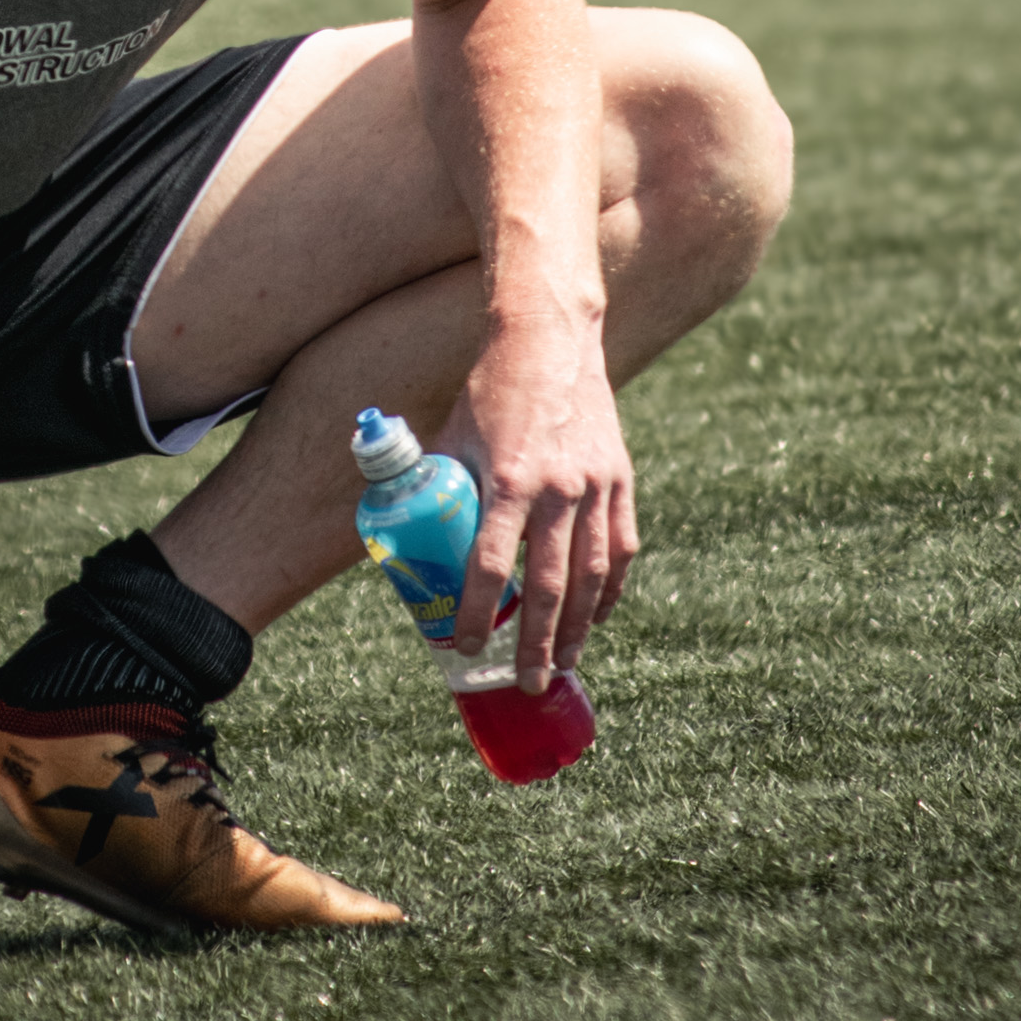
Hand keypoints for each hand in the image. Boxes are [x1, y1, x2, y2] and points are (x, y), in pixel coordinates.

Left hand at [443, 318, 638, 686]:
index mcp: (508, 478)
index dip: (476, 614)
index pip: (491, 566)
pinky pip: (619, 548)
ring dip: (578, 628)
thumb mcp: (453, 434)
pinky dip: (610, 589)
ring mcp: (595, 486)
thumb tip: (401, 531)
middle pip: (549, 587)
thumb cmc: (490, 388)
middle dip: (535, 643)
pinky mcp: (619, 479)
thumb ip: (435, 483)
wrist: (548, 338)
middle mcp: (557, 488)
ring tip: (563, 663)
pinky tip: (598, 616)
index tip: (465, 647)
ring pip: (591, 576)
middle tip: (524, 682)